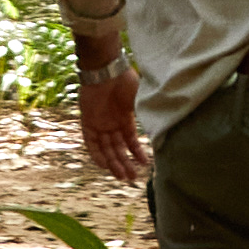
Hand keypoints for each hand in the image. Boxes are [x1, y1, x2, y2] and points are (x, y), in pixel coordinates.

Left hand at [74, 55, 147, 188]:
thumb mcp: (140, 101)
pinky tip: (105, 165)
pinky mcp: (87, 122)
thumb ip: (146, 116)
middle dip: (124, 163)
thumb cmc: (126, 82)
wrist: (107, 70)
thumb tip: (160, 131)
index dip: (137, 152)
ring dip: (113, 163)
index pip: (130, 140)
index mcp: (125, 117)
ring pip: (106, 148)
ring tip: (122, 176)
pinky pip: (91, 142)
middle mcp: (112, 123)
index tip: (144, 164)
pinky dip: (97, 154)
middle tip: (131, 178)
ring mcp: (99, 123)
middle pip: (117, 148)